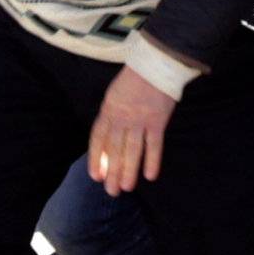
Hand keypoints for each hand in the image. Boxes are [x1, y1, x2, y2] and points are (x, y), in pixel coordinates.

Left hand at [87, 65, 175, 195]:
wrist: (155, 63)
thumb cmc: (134, 80)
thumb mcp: (114, 95)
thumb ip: (111, 117)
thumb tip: (108, 142)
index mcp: (108, 110)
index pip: (98, 138)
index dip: (96, 158)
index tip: (96, 176)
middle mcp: (122, 117)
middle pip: (115, 148)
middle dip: (112, 171)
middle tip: (112, 191)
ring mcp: (140, 119)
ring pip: (132, 150)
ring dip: (129, 170)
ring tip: (127, 187)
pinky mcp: (158, 120)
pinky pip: (154, 144)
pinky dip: (152, 160)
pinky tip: (150, 175)